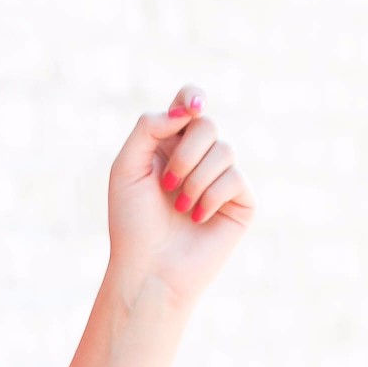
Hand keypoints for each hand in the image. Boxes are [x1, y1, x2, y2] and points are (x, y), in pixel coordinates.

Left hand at [106, 86, 253, 308]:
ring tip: (179, 209)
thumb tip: (188, 110)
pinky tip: (196, 219)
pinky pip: (235, 178)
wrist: (148, 269)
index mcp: (170, 144)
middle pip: (207, 124)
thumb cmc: (132, 223)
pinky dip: (210, 197)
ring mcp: (222, 178)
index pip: (190, 103)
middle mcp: (199, 157)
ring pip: (224, 150)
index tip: (194, 107)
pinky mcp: (241, 201)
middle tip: (166, 185)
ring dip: (194, 181)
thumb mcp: (127, 167)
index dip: (193, 97)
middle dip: (185, 153)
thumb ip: (149, 127)